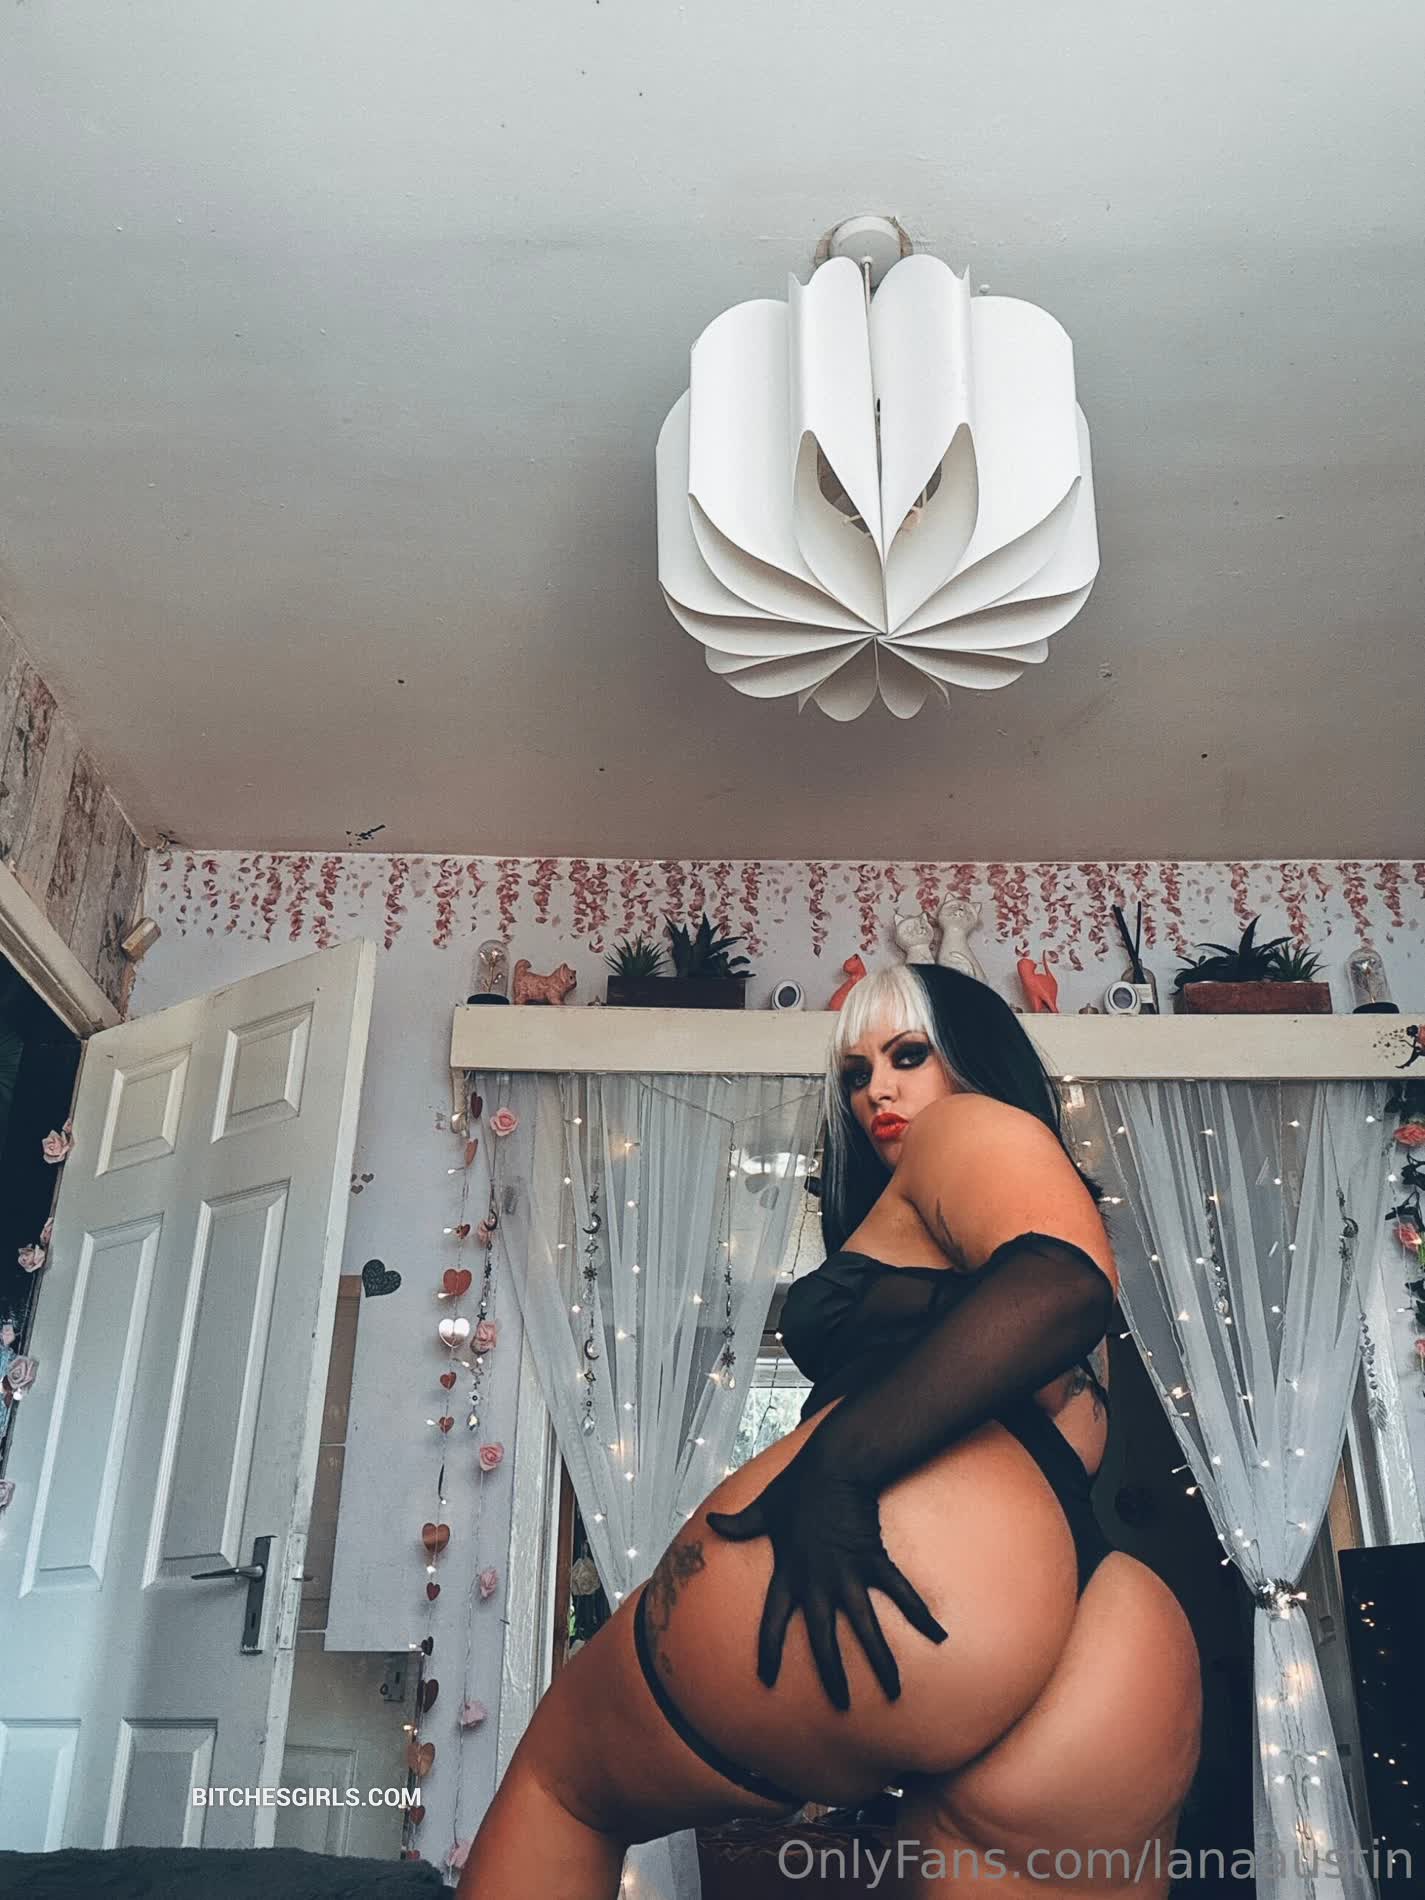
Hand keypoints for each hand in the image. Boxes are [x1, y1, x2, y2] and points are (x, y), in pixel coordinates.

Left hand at [705, 1439, 947, 1710]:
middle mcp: (817, 1581)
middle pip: (822, 1637)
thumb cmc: (797, 1485)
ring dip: (879, 1659)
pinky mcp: (873, 1559)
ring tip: (893, 1691)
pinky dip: (919, 1613)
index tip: (766, 1679)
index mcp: (789, 1573)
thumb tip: (713, 1524)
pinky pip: (899, 1592)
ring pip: (864, 1626)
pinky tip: (939, 1636)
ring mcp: (847, 1573)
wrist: (833, 1464)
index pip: (773, 1619)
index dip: (769, 1649)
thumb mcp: (763, 1508)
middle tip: (840, 1705)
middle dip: (831, 1672)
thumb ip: (740, 1523)